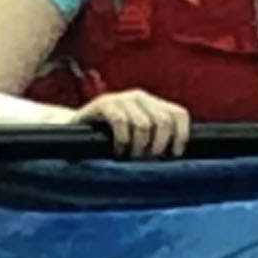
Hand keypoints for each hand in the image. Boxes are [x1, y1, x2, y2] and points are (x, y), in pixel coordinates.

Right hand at [72, 88, 191, 158]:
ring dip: (138, 147)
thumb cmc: (111, 139)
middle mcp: (140, 97)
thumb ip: (156, 139)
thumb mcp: (138, 136)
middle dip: (157, 146)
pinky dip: (122, 142)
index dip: (181, 136)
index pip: (178, 114)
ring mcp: (121, 98)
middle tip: (146, 160)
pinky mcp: (103, 103)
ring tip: (130, 158)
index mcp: (153, 103)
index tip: (174, 155)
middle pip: (163, 121)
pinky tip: (117, 151)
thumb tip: (177, 157)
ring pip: (144, 124)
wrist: (76, 129)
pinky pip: (121, 122)